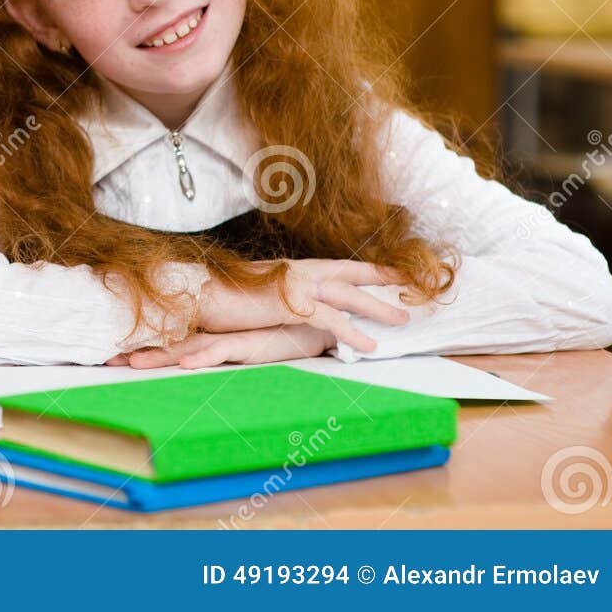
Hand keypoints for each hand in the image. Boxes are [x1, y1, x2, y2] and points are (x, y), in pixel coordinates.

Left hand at [115, 324, 333, 369]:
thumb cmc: (275, 334)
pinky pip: (223, 351)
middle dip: (136, 354)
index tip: (109, 357)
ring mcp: (228, 339)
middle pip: (167, 345)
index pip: (167, 343)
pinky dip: (204, 357)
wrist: (312, 322)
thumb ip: (220, 349)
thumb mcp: (243, 346)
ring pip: (187, 348)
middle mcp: (212, 336)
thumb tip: (193, 357)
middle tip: (105, 360)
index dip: (139, 348)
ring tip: (132, 363)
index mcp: (207, 337)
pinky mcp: (250, 345)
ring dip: (160, 356)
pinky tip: (187, 364)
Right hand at [196, 259, 408, 353]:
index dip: (367, 269)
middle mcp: (300, 270)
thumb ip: (284, 293)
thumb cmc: (225, 295)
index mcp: (294, 267)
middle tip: (409, 292)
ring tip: (400, 321)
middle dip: (382, 282)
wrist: (202, 292)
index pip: (338, 266)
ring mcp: (296, 284)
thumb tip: (298, 302)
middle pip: (350, 274)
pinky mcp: (291, 303)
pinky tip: (368, 345)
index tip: (392, 272)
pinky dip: (352, 332)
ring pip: (348, 294)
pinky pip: (330, 319)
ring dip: (377, 307)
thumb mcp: (261, 290)